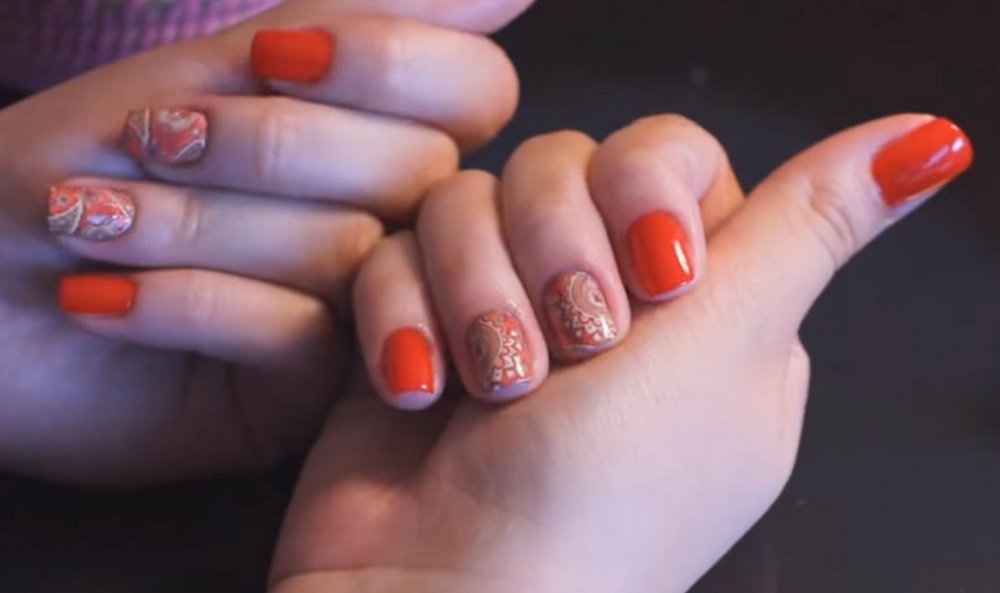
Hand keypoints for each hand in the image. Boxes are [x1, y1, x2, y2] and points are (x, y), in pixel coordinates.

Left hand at [0, 0, 531, 482]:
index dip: (392, 65)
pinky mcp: (312, 390)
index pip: (474, 90)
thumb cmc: (78, 163)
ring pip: (352, 253)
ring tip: (89, 219)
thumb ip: (349, 23)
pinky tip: (100, 300)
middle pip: (418, 171)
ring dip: (201, 222)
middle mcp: (387, 223)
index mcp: (380, 134)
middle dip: (267, 146)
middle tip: (151, 140)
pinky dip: (190, 302)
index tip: (276, 57)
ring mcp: (357, 311)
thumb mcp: (205, 72)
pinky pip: (304, 336)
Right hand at [269, 114, 971, 591]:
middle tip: (567, 350)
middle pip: (560, 165)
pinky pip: (396, 251)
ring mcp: (504, 304)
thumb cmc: (599, 505)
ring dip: (470, 293)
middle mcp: (605, 298)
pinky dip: (401, 320)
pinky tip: (419, 392)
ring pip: (469, 202)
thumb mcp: (727, 349)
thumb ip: (808, 230)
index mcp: (702, 303)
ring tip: (484, 387)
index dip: (642, 189)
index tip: (655, 274)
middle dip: (549, 252)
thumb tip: (920, 145)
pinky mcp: (421, 320)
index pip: (668, 156)